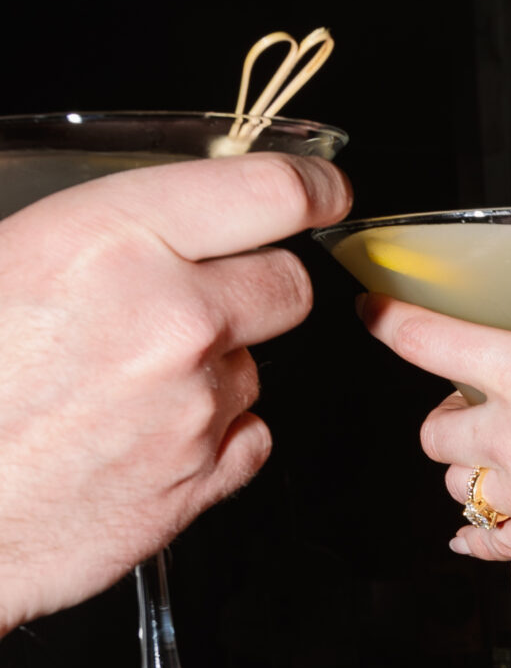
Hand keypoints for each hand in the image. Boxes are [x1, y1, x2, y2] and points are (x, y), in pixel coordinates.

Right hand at [0, 151, 350, 634]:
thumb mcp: (6, 257)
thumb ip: (99, 232)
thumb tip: (164, 221)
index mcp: (112, 242)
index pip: (270, 192)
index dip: (311, 189)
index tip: (323, 192)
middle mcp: (170, 319)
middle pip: (288, 284)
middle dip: (257, 284)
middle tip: (201, 297)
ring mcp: (192, 405)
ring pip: (255, 366)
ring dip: (214, 368)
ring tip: (125, 384)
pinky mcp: (201, 479)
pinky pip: (247, 437)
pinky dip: (211, 435)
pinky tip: (142, 433)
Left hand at [361, 150, 510, 605]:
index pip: (423, 340)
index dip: (387, 318)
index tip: (371, 309)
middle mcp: (506, 438)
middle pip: (432, 426)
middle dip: (445, 410)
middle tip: (476, 395)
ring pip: (453, 481)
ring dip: (463, 464)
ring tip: (496, 448)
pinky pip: (485, 538)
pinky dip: (477, 530)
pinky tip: (483, 524)